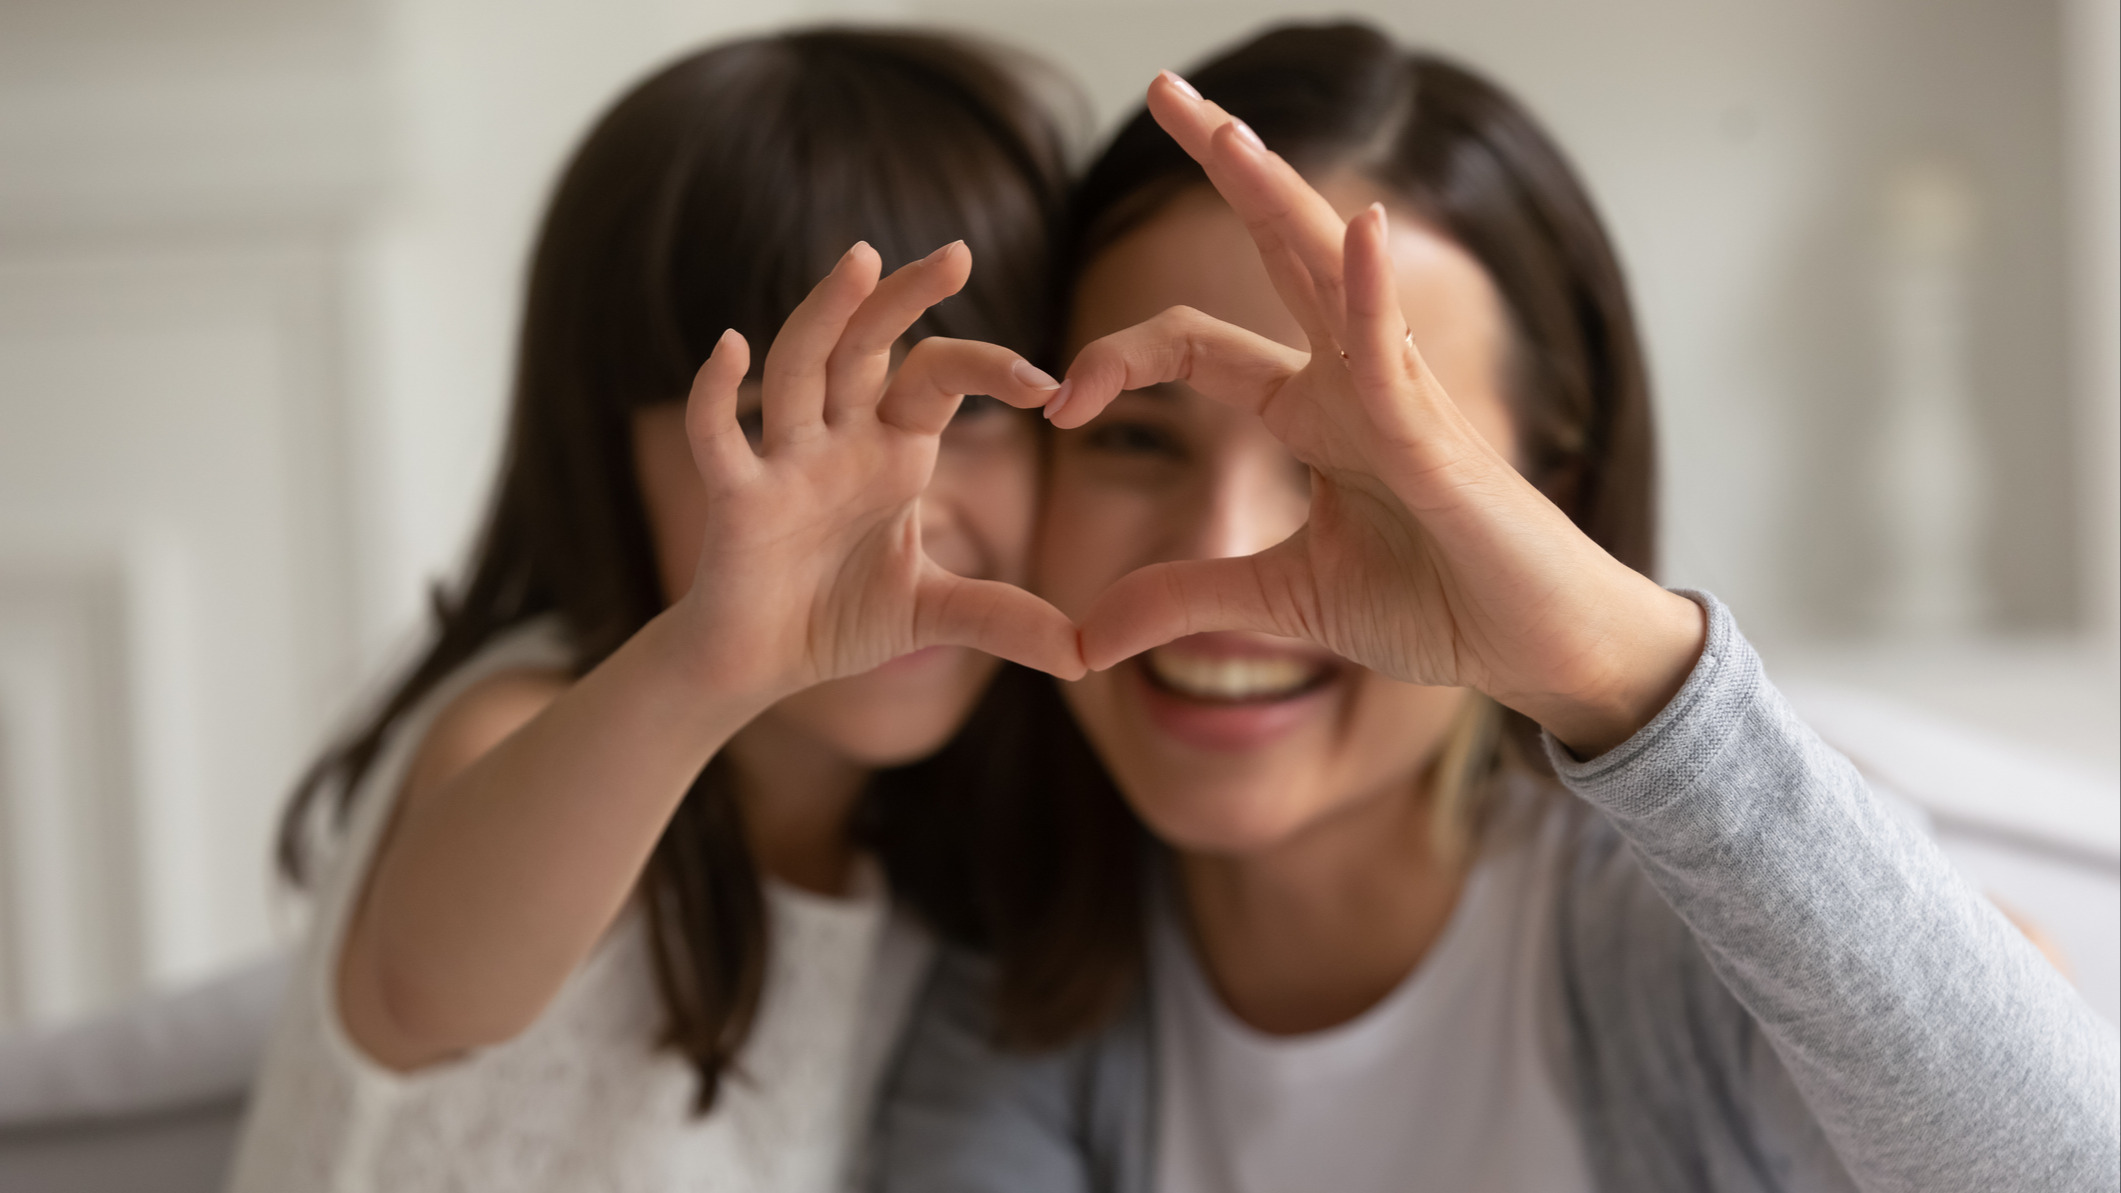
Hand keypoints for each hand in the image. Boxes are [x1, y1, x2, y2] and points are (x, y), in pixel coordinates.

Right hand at [676, 240, 1084, 700]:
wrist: (760, 666)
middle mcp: (838, 438)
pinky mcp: (736, 497)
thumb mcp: (934, 615)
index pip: (939, 378)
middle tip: (957, 253)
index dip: (989, 369)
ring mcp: (784, 461)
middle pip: (868, 345)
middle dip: (906, 299)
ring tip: (861, 259)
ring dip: (826, 313)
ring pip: (800, 367)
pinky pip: (718, 435)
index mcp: (892, 450)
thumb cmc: (837, 619)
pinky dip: (715, 392)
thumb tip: (1086, 655)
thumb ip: (1003, 618)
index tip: (1048, 384)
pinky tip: (730, 346)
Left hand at [1052, 74, 1700, 754]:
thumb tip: (1085, 638)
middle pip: (1274, 251)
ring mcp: (1400, 400)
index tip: (1057, 404)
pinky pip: (1394, 361)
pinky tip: (1360, 231)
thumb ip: (1183, 599)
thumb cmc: (1436, 607)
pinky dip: (1373, 296)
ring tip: (1224, 130)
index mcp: (1313, 413)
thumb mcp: (1280, 602)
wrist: (1535, 653)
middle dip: (1221, 168)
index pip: (1194, 345)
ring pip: (1332, 275)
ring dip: (1279, 198)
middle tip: (1161, 86)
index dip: (1114, 359)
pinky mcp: (1440, 445)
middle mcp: (1352, 382)